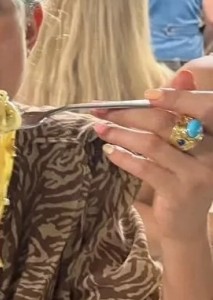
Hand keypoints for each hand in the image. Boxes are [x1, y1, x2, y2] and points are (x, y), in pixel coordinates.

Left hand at [94, 67, 212, 244]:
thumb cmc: (182, 175)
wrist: (186, 225)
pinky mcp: (180, 192)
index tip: (144, 94)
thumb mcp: (185, 143)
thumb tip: (182, 74)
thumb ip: (182, 111)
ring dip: (121, 134)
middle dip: (130, 114)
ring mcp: (198, 173)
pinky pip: (145, 168)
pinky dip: (124, 158)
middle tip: (103, 110)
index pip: (199, 107)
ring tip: (100, 129)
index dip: (174, 96)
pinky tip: (109, 152)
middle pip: (168, 123)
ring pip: (153, 144)